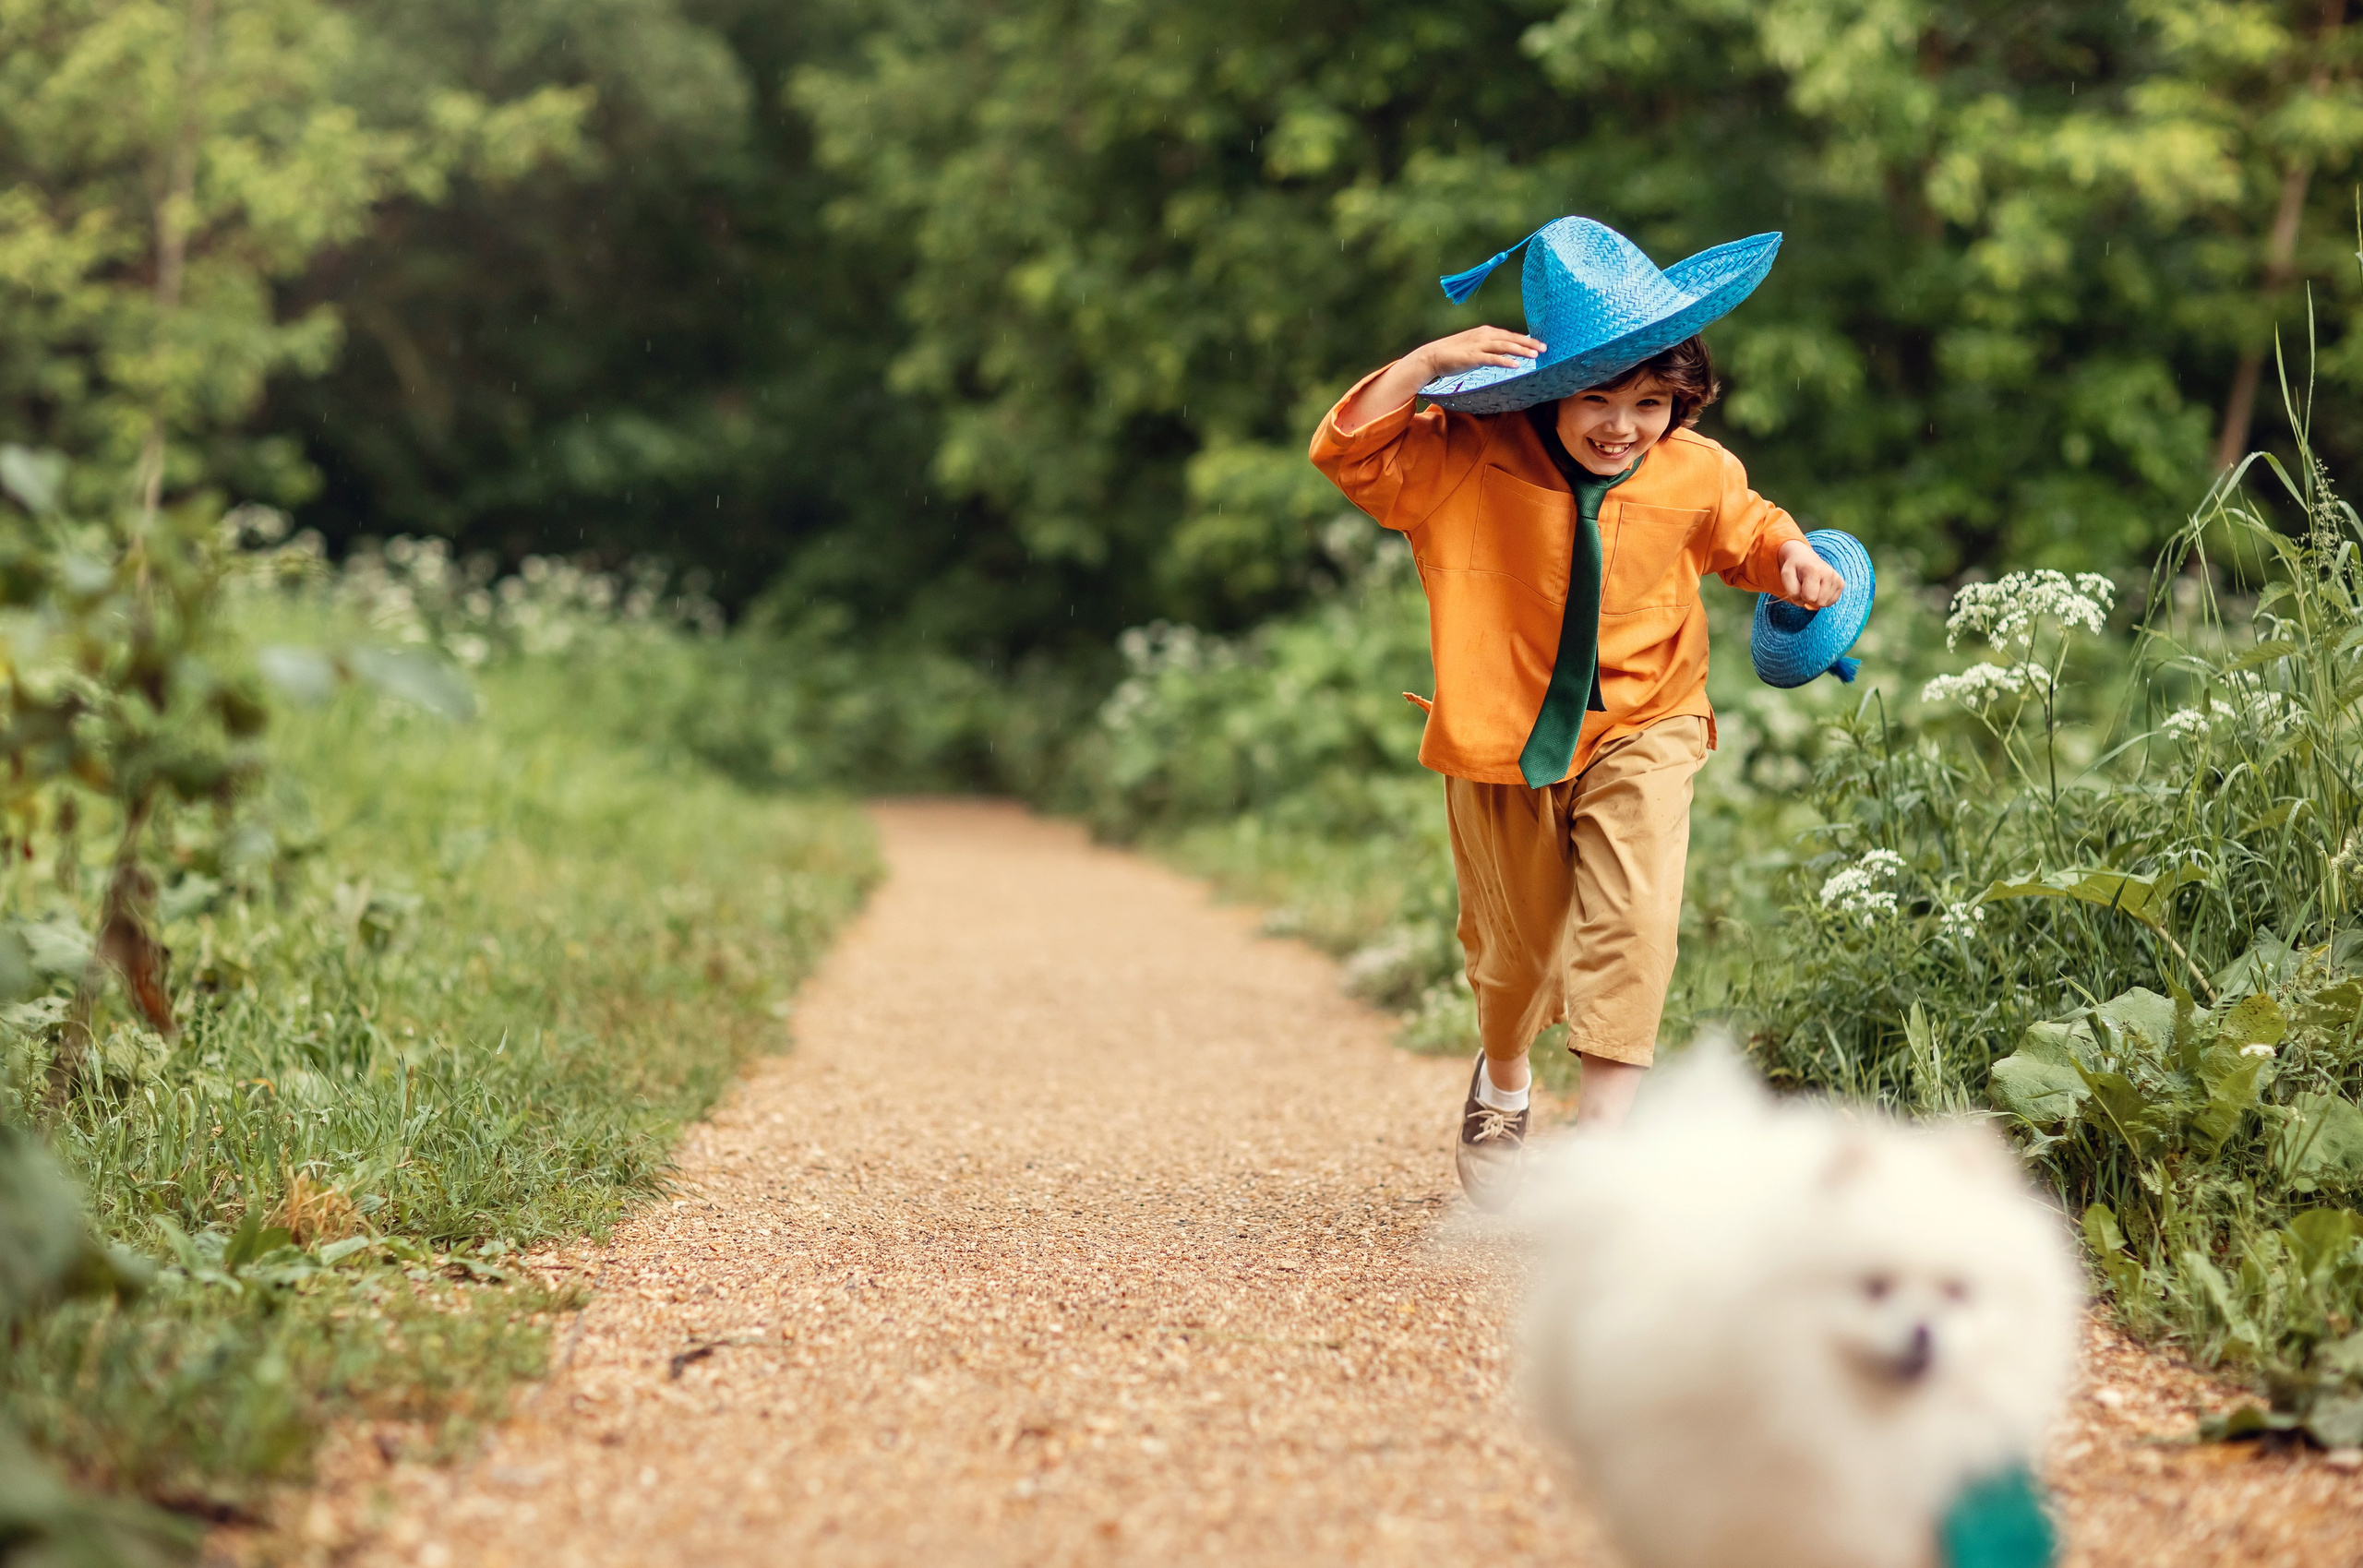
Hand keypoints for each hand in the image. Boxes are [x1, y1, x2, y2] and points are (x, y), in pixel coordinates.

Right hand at [1414, 325, 1545, 377]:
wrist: (1432, 356)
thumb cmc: (1453, 353)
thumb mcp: (1475, 347)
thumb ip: (1490, 348)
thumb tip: (1504, 353)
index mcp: (1486, 332)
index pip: (1510, 335)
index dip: (1526, 339)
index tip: (1540, 344)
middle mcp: (1484, 336)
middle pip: (1511, 338)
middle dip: (1529, 343)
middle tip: (1545, 348)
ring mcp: (1478, 346)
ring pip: (1505, 346)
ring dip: (1521, 350)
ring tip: (1535, 356)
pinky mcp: (1472, 357)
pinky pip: (1492, 359)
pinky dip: (1505, 361)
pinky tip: (1516, 366)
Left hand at [1776, 539, 1845, 608]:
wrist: (1804, 557)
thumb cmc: (1794, 568)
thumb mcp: (1786, 576)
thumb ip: (1792, 592)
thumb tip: (1805, 604)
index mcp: (1814, 570)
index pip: (1809, 597)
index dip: (1801, 596)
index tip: (1799, 586)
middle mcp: (1829, 573)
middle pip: (1819, 602)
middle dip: (1809, 599)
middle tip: (1805, 587)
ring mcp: (1837, 578)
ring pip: (1826, 603)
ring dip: (1816, 599)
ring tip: (1812, 587)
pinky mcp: (1841, 583)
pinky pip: (1832, 602)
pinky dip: (1823, 599)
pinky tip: (1819, 589)